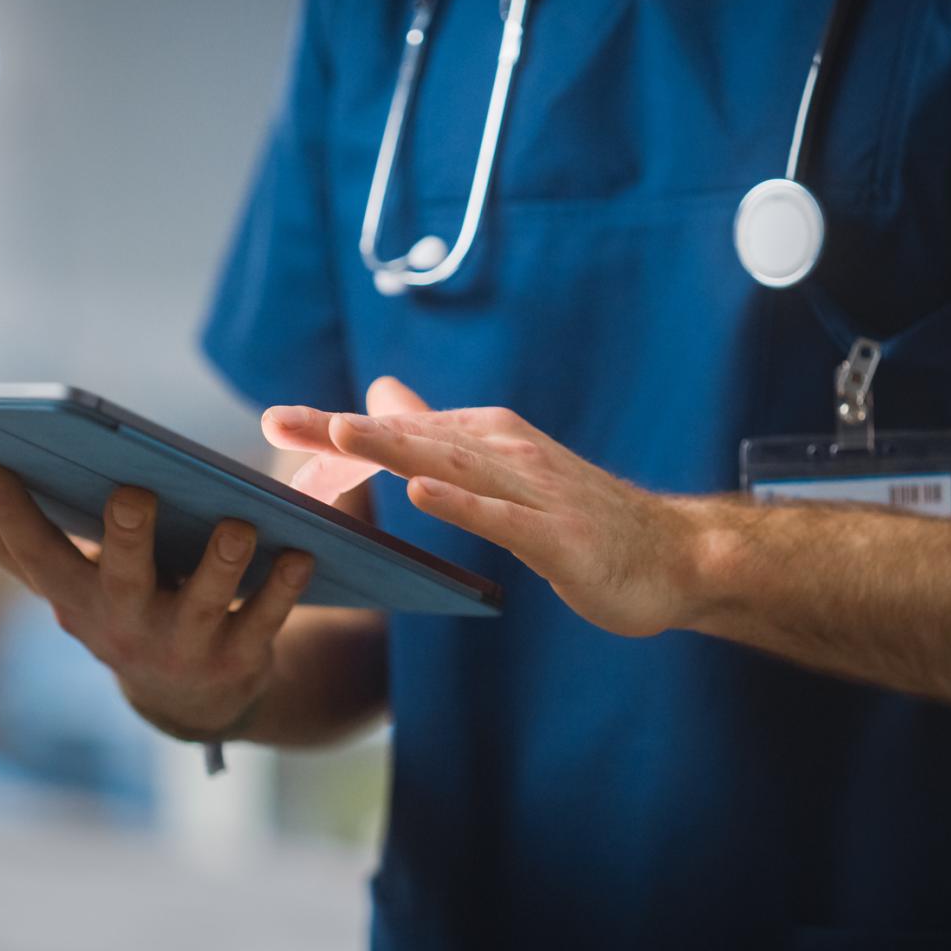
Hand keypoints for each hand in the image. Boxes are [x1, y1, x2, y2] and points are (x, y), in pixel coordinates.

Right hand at [0, 463, 314, 740]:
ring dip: (221, 562)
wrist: (191, 700)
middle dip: (125, 538)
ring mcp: (184, 646)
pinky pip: (265, 620)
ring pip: (204, 603)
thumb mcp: (71, 590)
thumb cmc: (126, 612)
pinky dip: (283, 588)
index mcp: (79, 599)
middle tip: (132, 493)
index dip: (9, 517)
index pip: (33, 557)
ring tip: (237, 524)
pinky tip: (301, 553)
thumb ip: (23, 547)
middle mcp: (126, 626)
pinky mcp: (239, 658)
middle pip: (121, 580)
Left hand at [263, 381, 697, 636]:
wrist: (674, 556)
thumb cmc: (583, 518)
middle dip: (343, 431)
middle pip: (413, 439)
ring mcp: (534, 492)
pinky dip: (462, 504)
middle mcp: (507, 453)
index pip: (401, 431)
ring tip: (339, 435)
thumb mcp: (503, 470)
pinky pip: (503, 519)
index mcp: (489, 439)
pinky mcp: (557, 536)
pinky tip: (422, 494)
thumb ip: (443, 435)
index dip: (337, 429)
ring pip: (452, 466)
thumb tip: (384, 394)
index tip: (276, 421)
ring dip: (395, 447)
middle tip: (279, 420)